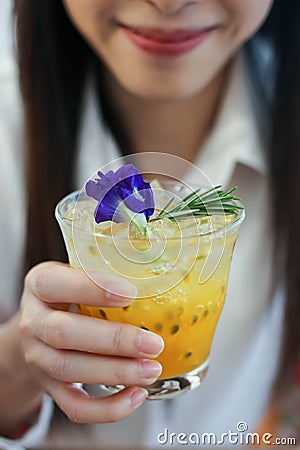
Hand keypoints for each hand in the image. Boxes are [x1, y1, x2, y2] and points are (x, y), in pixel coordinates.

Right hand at [19, 261, 163, 423]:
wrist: (38, 326)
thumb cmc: (69, 294)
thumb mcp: (76, 272)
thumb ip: (106, 270)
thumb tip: (162, 272)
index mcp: (40, 285)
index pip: (55, 284)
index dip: (91, 288)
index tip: (130, 293)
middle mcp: (33, 321)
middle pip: (63, 333)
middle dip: (113, 340)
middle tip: (153, 343)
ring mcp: (38, 357)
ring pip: (70, 369)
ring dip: (116, 372)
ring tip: (152, 370)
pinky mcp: (50, 386)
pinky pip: (74, 406)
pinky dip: (107, 408)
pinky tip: (137, 395)